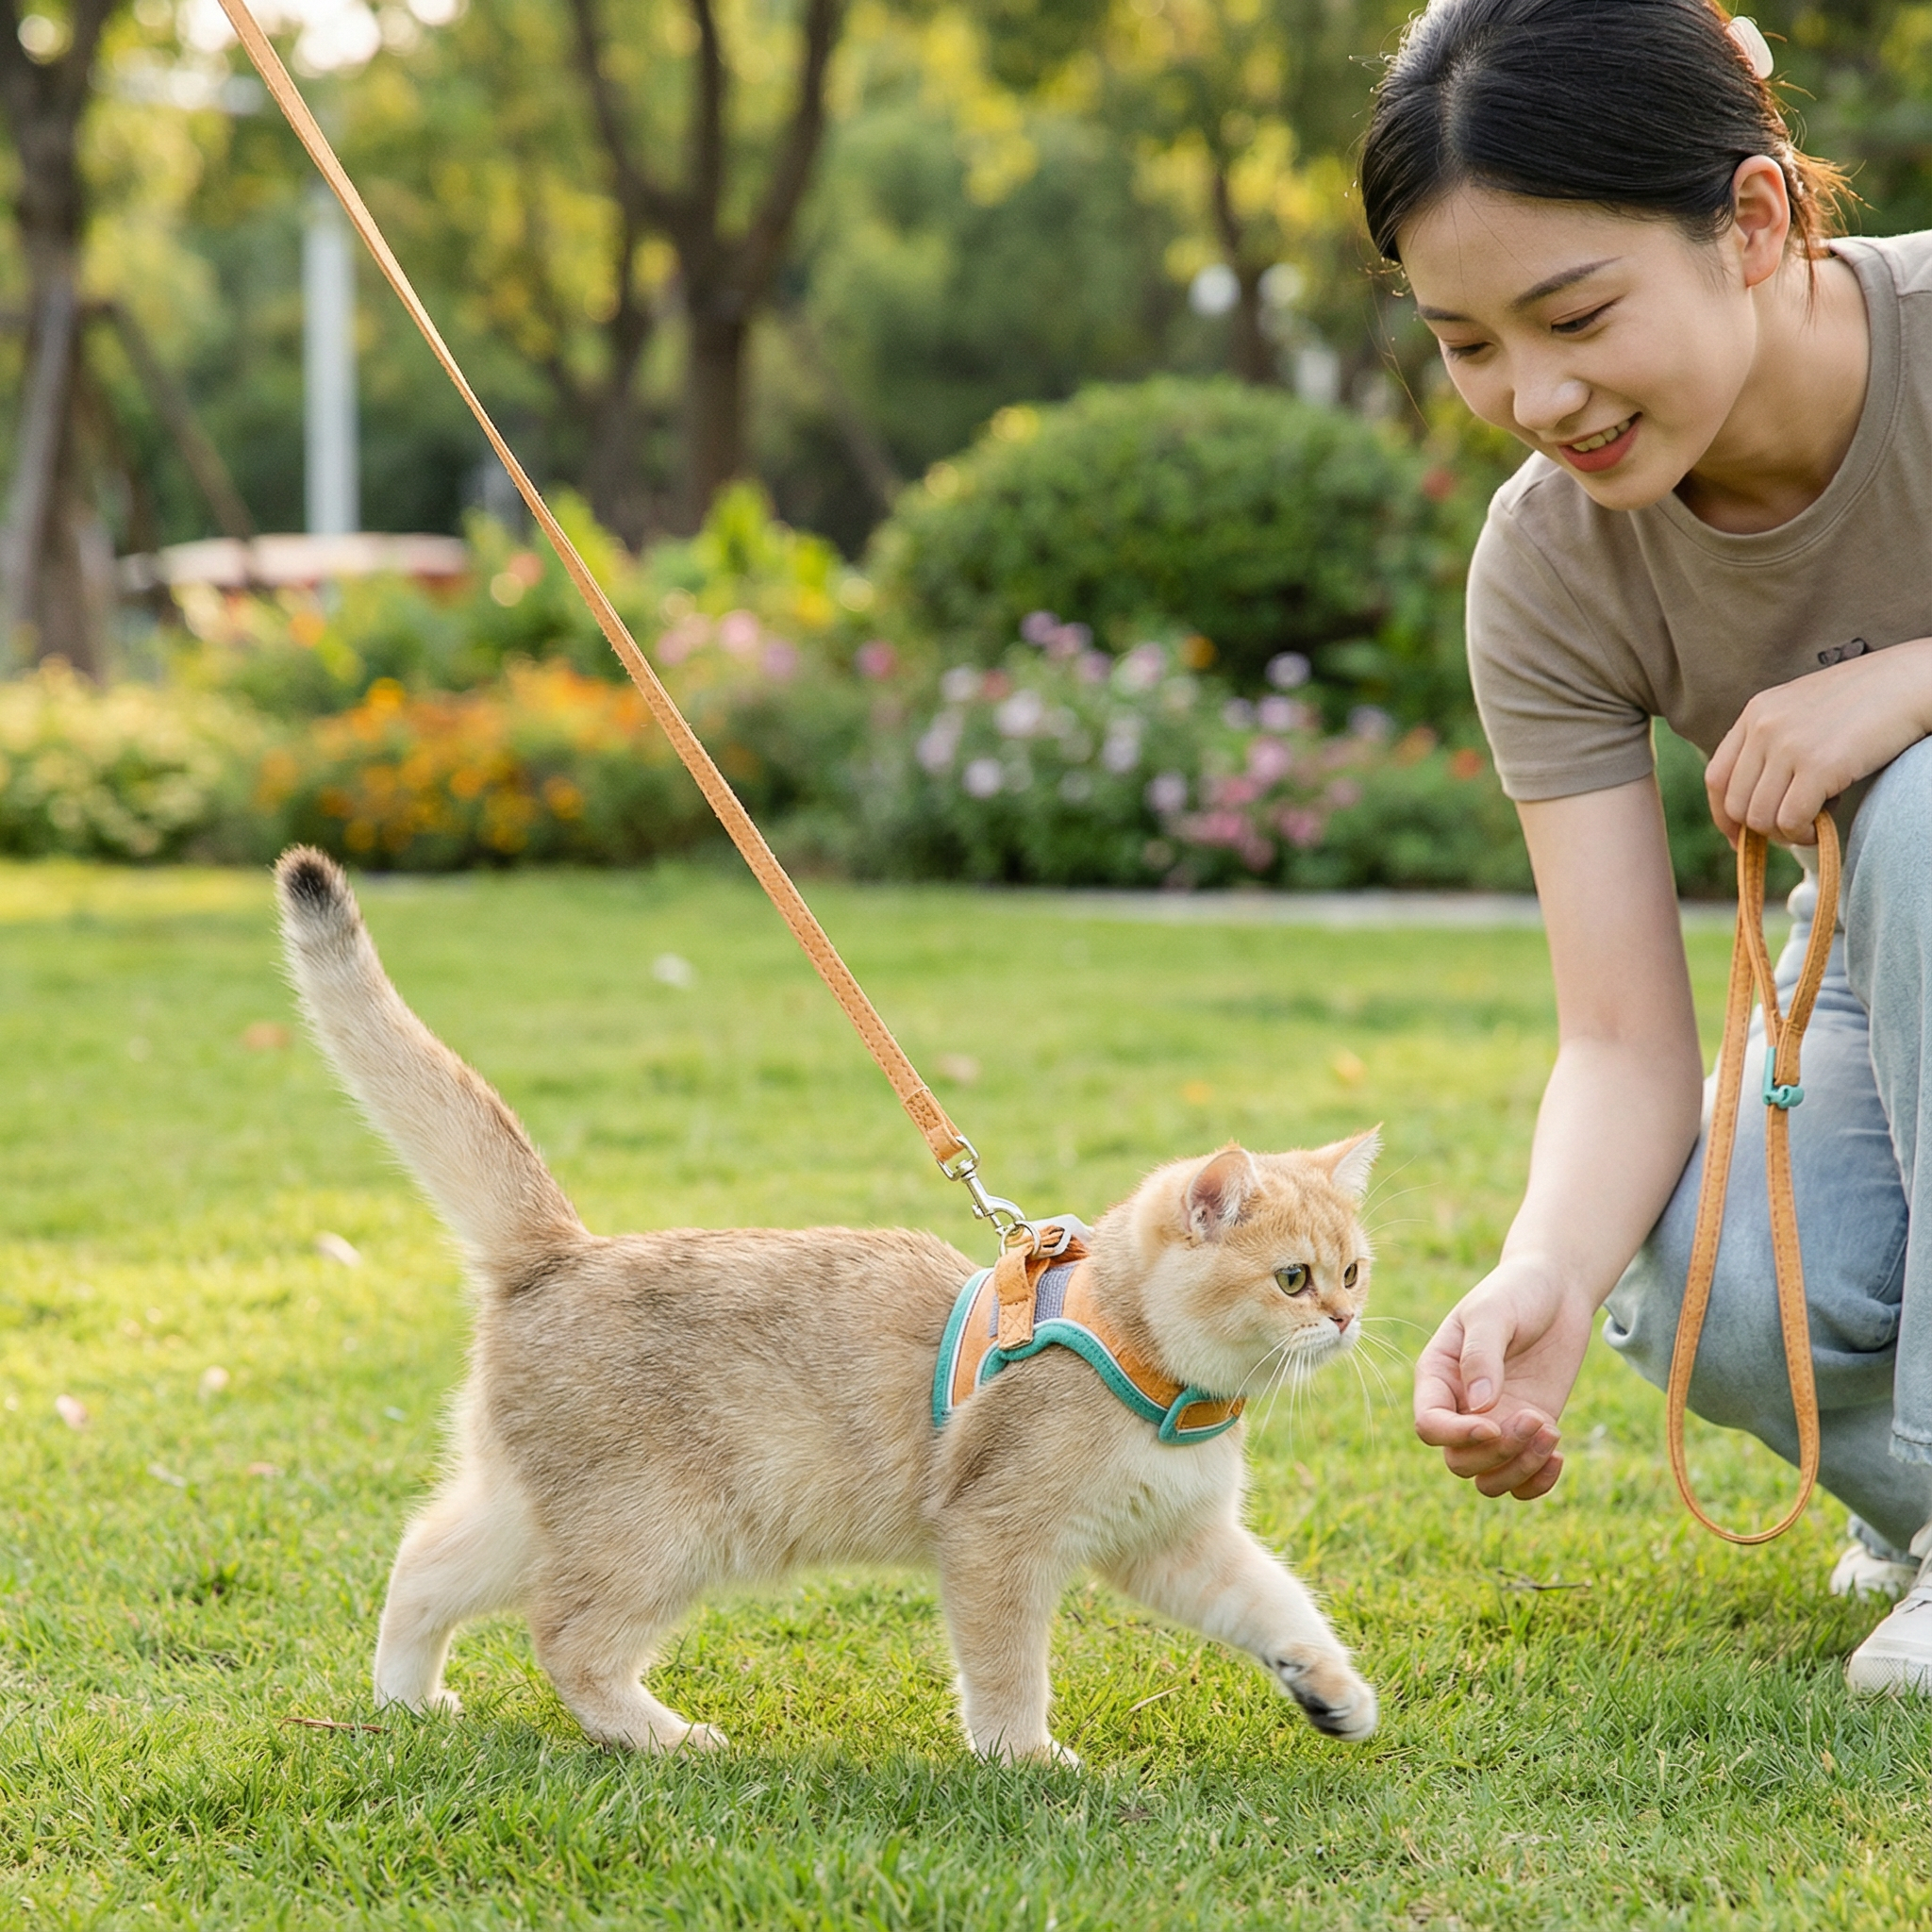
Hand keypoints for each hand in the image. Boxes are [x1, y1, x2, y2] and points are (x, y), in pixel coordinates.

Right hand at [1413, 1256, 1597, 1499]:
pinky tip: (1559, 1455)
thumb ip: (1481, 1355)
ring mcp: (1494, 1423)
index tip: (1492, 1423)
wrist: (1556, 1289)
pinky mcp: (1528, 1431)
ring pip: (1490, 1480)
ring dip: (1521, 1469)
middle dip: (1498, 1452)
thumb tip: (1479, 1406)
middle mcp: (1460, 1408)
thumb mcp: (1493, 1312)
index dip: (1457, 1435)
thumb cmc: (1516, 1291)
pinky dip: (1539, 1481)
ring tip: (1551, 1432)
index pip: (1429, 1425)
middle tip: (1535, 1418)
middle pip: (1460, 1461)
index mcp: (1438, 1377)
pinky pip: (1522, 1480)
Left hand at [1705, 639, 1931, 845]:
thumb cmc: (1864, 701)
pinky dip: (1803, 834)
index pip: (1716, 777)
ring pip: (1760, 818)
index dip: (1723, 815)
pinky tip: (1819, 828)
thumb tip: (1757, 800)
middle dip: (1759, 830)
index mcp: (1755, 712)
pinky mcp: (1819, 766)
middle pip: (1735, 804)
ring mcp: (1789, 746)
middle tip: (1788, 831)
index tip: (1739, 836)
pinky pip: (1791, 820)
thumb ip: (1773, 742)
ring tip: (1808, 827)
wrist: (1911, 683)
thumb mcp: (1802, 710)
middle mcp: (1764, 727)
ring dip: (1783, 835)